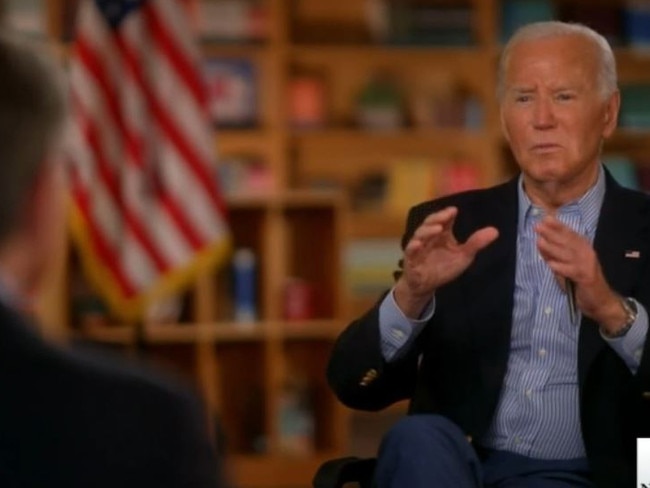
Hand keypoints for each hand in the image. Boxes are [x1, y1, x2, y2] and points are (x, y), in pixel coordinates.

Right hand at [394, 206, 498, 317]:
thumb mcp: (463, 256)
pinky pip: (409, 251)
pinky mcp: (411, 260)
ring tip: (438, 228)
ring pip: (419, 234)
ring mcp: (418, 247)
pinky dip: (412, 246)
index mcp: (441, 234)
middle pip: (430, 223)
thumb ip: (476, 243)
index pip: (443, 219)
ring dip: (428, 230)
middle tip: (446, 215)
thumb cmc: (443, 268)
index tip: (454, 211)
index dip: (447, 214)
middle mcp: (429, 237)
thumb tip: (495, 231)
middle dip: (437, 217)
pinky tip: (418, 244)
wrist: (426, 286)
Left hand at [535, 215, 624, 329]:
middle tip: (538, 226)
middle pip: (568, 241)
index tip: (545, 218)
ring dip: (553, 248)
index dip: (558, 226)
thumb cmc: (579, 282)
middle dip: (552, 233)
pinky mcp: (586, 277)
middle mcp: (586, 252)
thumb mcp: (564, 266)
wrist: (599, 300)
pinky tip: (551, 264)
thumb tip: (539, 242)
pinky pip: (571, 270)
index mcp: (582, 247)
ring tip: (539, 242)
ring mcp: (587, 264)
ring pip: (568, 254)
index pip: (569, 234)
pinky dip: (561, 267)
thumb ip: (553, 255)